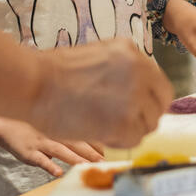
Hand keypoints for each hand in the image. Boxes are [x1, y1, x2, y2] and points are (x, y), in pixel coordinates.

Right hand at [0, 115, 103, 176]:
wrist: (1, 122)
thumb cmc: (27, 127)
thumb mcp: (48, 128)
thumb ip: (65, 137)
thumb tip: (84, 148)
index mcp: (60, 128)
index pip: (83, 135)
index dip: (98, 143)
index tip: (112, 151)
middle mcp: (53, 133)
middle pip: (77, 143)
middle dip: (93, 153)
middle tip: (107, 163)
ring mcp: (41, 142)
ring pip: (62, 150)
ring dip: (76, 159)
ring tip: (88, 167)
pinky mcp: (28, 152)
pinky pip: (39, 159)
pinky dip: (49, 166)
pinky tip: (58, 173)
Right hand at [29, 38, 172, 147]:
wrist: (34, 83)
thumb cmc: (56, 72)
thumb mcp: (100, 57)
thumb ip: (125, 71)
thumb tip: (142, 92)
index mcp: (133, 53)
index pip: (161, 86)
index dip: (151, 101)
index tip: (140, 110)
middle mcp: (139, 72)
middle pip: (159, 107)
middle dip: (143, 117)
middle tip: (122, 122)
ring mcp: (133, 97)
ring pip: (148, 125)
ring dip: (131, 130)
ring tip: (106, 126)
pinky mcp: (123, 122)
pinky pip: (133, 140)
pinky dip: (120, 141)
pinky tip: (101, 134)